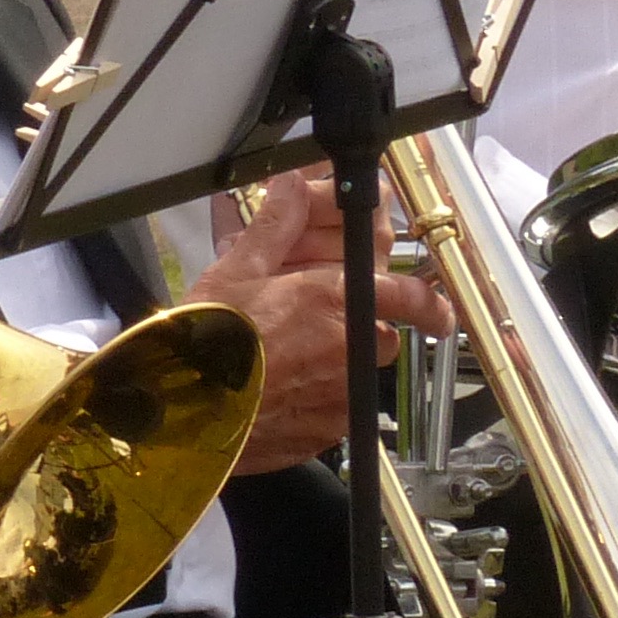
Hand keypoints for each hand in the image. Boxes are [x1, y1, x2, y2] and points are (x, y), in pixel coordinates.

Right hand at [189, 168, 451, 473]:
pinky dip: (314, 406)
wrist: (180, 412)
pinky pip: (334, 414)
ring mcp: (339, 395)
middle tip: (310, 333)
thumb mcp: (232, 271)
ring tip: (286, 368)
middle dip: (355, 334)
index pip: (409, 296)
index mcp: (333, 300)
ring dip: (335, 370)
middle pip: (379, 337)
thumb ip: (274, 227)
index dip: (430, 305)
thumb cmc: (202, 342)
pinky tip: (276, 398)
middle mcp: (347, 347)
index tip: (436, 314)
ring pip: (356, 378)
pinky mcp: (324, 432)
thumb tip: (291, 185)